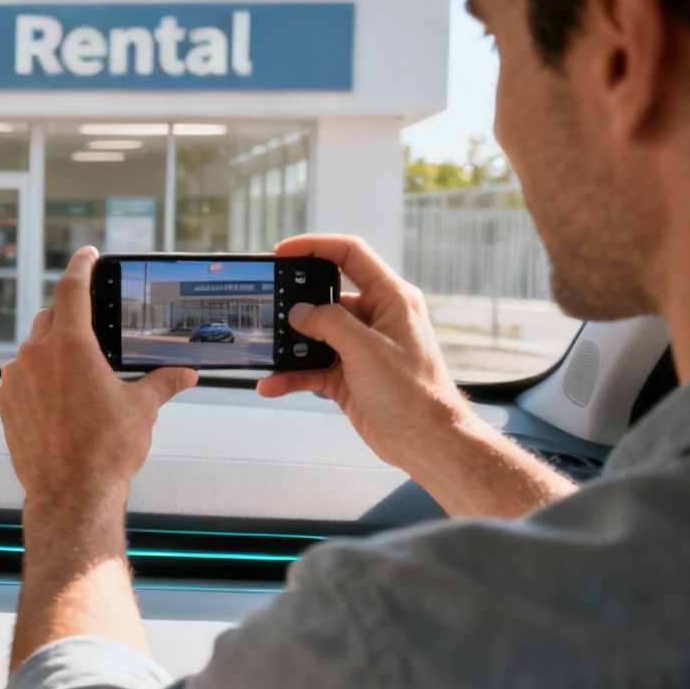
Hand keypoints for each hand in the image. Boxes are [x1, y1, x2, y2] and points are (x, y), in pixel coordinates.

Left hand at [0, 247, 196, 517]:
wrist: (71, 495)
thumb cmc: (105, 452)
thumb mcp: (142, 409)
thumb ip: (163, 382)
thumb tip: (185, 373)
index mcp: (71, 345)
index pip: (72, 288)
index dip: (81, 266)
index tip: (88, 255)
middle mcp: (36, 355)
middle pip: (50, 317)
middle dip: (69, 315)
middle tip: (89, 325)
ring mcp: (15, 379)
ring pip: (33, 349)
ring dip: (52, 351)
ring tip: (77, 373)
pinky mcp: (5, 403)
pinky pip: (21, 378)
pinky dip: (38, 379)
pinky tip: (58, 400)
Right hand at [257, 235, 574, 517]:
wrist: (425, 442)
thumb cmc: (414, 393)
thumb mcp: (368, 350)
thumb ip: (330, 324)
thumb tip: (299, 313)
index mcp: (390, 298)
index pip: (351, 255)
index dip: (316, 246)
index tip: (282, 251)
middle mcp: (375, 318)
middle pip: (325, 297)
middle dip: (294, 301)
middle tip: (266, 304)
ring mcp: (360, 348)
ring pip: (314, 335)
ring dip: (289, 345)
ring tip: (264, 350)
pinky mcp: (348, 375)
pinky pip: (312, 368)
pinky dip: (291, 375)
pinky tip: (272, 384)